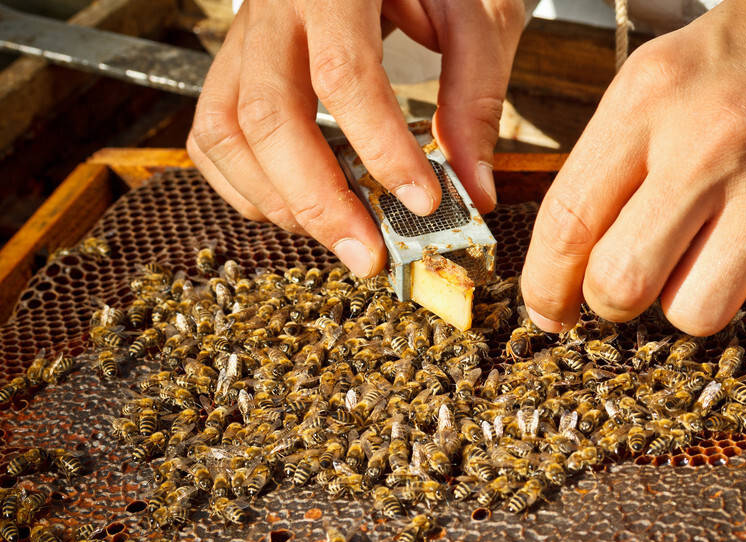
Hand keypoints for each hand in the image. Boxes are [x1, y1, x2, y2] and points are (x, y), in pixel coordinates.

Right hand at [188, 0, 523, 276]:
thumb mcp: (476, 18)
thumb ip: (473, 99)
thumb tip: (474, 194)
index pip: (344, 74)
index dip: (381, 148)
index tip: (424, 203)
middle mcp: (273, 7)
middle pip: (266, 115)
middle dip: (318, 200)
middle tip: (369, 256)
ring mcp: (244, 38)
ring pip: (224, 131)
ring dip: (278, 201)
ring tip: (339, 236)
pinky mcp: (235, 66)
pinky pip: (212, 135)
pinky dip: (248, 187)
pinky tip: (299, 210)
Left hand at [520, 0, 745, 343]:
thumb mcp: (660, 79)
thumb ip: (608, 165)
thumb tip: (567, 271)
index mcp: (649, 98)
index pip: (567, 221)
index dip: (546, 286)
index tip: (550, 310)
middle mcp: (712, 140)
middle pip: (622, 284)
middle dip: (617, 299)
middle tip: (641, 278)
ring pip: (699, 314)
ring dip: (702, 300)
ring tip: (724, 252)